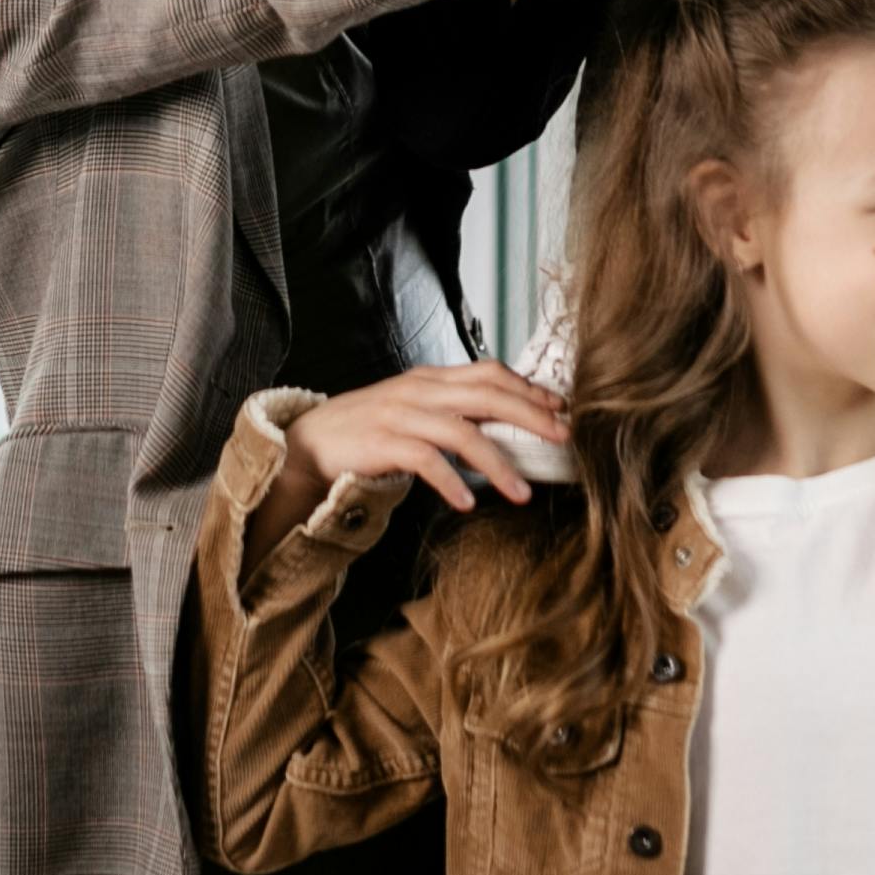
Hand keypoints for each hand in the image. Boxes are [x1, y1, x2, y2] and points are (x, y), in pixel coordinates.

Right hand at [284, 362, 567, 515]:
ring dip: (497, 463)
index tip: (560, 408)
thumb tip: (505, 424)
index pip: (489, 373)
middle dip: (529, 415)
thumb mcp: (416, 410)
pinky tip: (468, 502)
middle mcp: (419, 390)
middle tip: (562, 437)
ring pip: (461, 431)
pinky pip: (425, 460)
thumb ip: (453, 410)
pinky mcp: (382, 443)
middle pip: (485, 395)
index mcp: (432, 379)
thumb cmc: (370, 431)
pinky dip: (450, 481)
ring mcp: (400, 414)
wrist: (312, 442)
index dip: (527, 389)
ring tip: (522, 492)